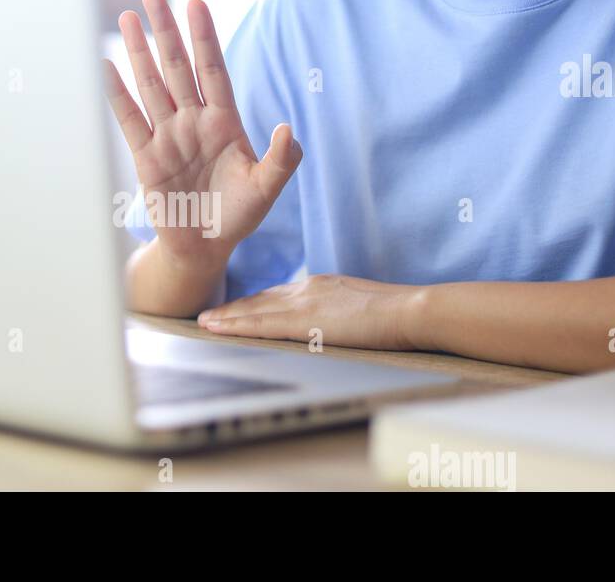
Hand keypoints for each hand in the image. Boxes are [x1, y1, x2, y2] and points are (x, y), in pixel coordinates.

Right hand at [103, 0, 301, 267]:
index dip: (204, 37)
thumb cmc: (238, 216)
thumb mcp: (266, 189)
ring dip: (139, 52)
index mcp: (224, 123)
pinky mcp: (146, 158)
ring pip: (151, 85)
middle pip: (177, 67)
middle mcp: (193, 122)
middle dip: (166, 32)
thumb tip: (288, 129)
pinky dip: (117, 94)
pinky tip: (106, 67)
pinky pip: (130, 120)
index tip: (194, 3)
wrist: (205, 248)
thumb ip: (281, 160)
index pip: (212, 70)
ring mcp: (168, 137)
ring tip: (127, 18)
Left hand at [197, 275, 426, 350]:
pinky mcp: (304, 320)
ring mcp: (304, 302)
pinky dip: (235, 325)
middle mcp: (309, 288)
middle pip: (262, 299)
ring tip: (203, 323)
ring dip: (227, 317)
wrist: (411, 310)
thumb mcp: (365, 308)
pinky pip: (259, 323)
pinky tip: (217, 328)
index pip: (281, 295)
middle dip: (235, 308)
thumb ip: (345, 314)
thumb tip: (338, 326)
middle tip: (208, 315)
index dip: (256, 303)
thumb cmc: (399, 315)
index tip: (238, 308)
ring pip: (254, 310)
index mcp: (324, 286)